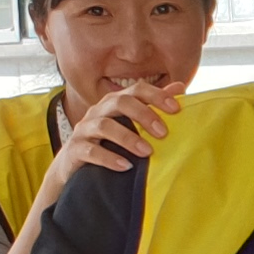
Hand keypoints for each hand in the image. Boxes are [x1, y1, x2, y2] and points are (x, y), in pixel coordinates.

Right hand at [47, 82, 169, 201]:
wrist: (74, 166)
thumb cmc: (108, 142)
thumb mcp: (130, 124)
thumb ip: (153, 106)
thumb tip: (179, 87)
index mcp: (114, 102)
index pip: (136, 90)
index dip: (156, 95)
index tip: (176, 109)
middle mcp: (98, 111)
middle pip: (120, 102)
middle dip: (143, 115)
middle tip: (163, 133)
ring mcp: (84, 129)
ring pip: (104, 125)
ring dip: (128, 138)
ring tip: (147, 152)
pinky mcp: (75, 149)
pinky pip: (91, 150)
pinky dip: (109, 158)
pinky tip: (126, 166)